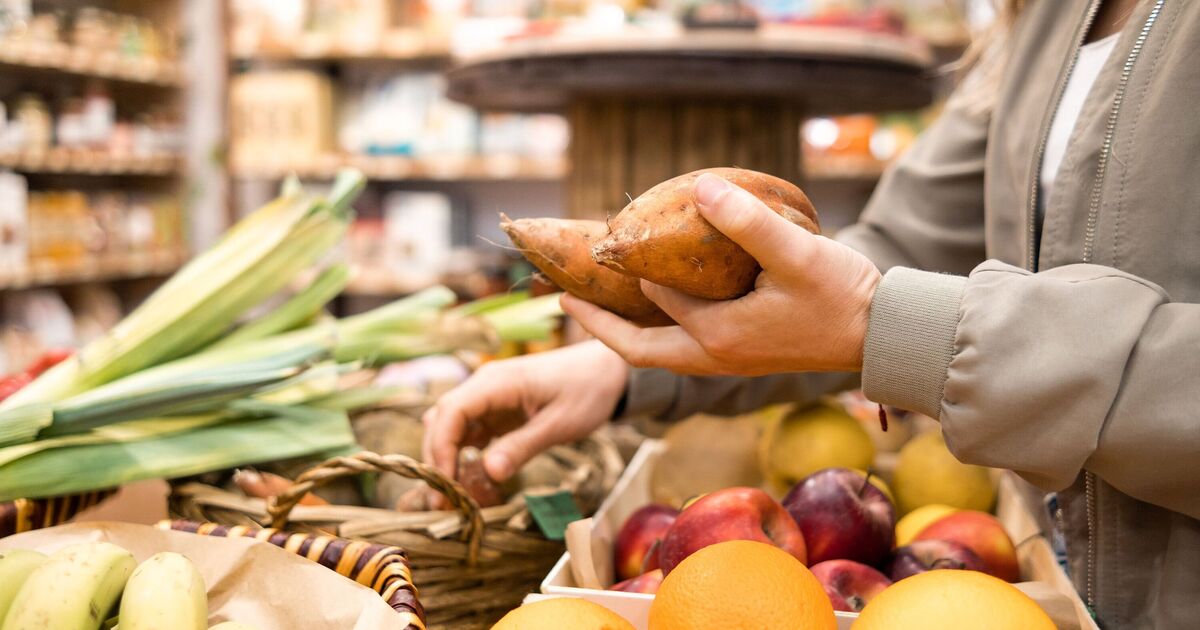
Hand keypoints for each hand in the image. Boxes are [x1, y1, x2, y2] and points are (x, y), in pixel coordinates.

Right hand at [422, 340, 628, 483]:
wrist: (607, 371)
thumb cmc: (587, 390)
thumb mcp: (559, 423)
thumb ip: (523, 446)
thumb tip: (489, 473)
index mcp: (497, 382)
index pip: (450, 411)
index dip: (441, 448)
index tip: (446, 483)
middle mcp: (484, 385)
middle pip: (442, 420)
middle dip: (437, 461)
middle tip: (441, 503)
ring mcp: (488, 397)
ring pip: (450, 428)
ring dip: (446, 460)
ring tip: (451, 498)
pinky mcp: (496, 410)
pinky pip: (469, 433)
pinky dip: (463, 456)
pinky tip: (468, 482)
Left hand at [562, 173, 880, 375]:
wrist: (881, 335)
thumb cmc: (841, 295)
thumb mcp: (793, 253)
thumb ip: (746, 221)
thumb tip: (699, 186)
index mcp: (717, 335)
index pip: (654, 301)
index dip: (626, 272)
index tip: (602, 242)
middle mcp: (715, 356)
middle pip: (638, 351)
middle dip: (598, 326)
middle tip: (563, 302)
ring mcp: (729, 362)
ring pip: (660, 354)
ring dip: (626, 333)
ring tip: (601, 307)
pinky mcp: (743, 356)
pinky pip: (682, 349)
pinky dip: (658, 331)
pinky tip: (658, 307)